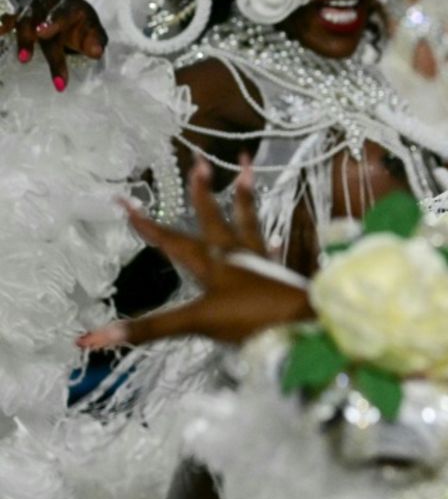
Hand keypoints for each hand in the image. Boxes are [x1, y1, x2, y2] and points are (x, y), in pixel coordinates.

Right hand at [1, 0, 106, 91]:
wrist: (75, 19)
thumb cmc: (85, 28)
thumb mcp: (95, 34)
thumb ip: (96, 42)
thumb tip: (96, 52)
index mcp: (72, 4)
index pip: (61, 13)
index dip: (51, 23)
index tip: (42, 33)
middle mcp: (50, 2)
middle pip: (40, 21)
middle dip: (34, 41)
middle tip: (27, 60)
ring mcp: (34, 6)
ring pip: (23, 20)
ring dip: (22, 39)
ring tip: (24, 58)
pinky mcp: (22, 13)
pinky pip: (10, 18)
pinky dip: (4, 25)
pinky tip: (0, 32)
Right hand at [77, 158, 312, 349]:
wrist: (305, 322)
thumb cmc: (252, 319)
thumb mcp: (196, 324)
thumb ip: (148, 330)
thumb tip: (91, 338)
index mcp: (211, 263)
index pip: (171, 240)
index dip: (146, 224)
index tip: (126, 201)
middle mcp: (234, 254)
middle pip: (214, 217)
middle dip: (203, 191)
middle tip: (201, 160)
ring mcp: (260, 260)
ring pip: (249, 221)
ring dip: (245, 197)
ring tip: (248, 170)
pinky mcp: (280, 273)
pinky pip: (272, 251)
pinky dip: (270, 243)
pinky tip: (276, 239)